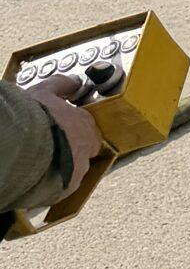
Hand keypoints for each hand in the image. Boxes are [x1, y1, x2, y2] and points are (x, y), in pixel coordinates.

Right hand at [31, 71, 103, 200]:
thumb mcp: (45, 91)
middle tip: (51, 147)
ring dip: (63, 166)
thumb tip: (74, 81)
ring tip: (43, 163)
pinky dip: (54, 183)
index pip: (87, 126)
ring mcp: (78, 168)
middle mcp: (87, 146)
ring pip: (75, 169)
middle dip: (71, 148)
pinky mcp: (66, 188)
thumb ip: (61, 85)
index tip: (61, 129)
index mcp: (84, 123)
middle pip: (84, 149)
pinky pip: (62, 186)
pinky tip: (40, 177)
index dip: (74, 128)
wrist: (22, 146)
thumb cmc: (33, 117)